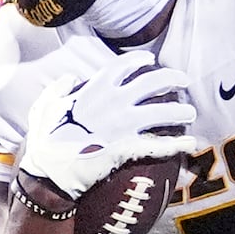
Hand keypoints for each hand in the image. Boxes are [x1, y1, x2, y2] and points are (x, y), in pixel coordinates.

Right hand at [18, 52, 199, 198]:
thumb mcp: (43, 108)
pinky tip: (190, 143)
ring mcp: (122, 126)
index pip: (122, 66)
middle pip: (152, 83)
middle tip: (184, 81)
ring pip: (161, 111)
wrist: (49, 172)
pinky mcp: (128, 148)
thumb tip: (68, 79)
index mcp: (93, 90)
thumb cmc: (44, 140)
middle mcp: (113, 103)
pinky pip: (158, 145)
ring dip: (180, 111)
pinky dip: (177, 144)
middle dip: (172, 78)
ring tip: (191, 113)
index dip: (139, 61)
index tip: (151, 61)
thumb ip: (57, 90)